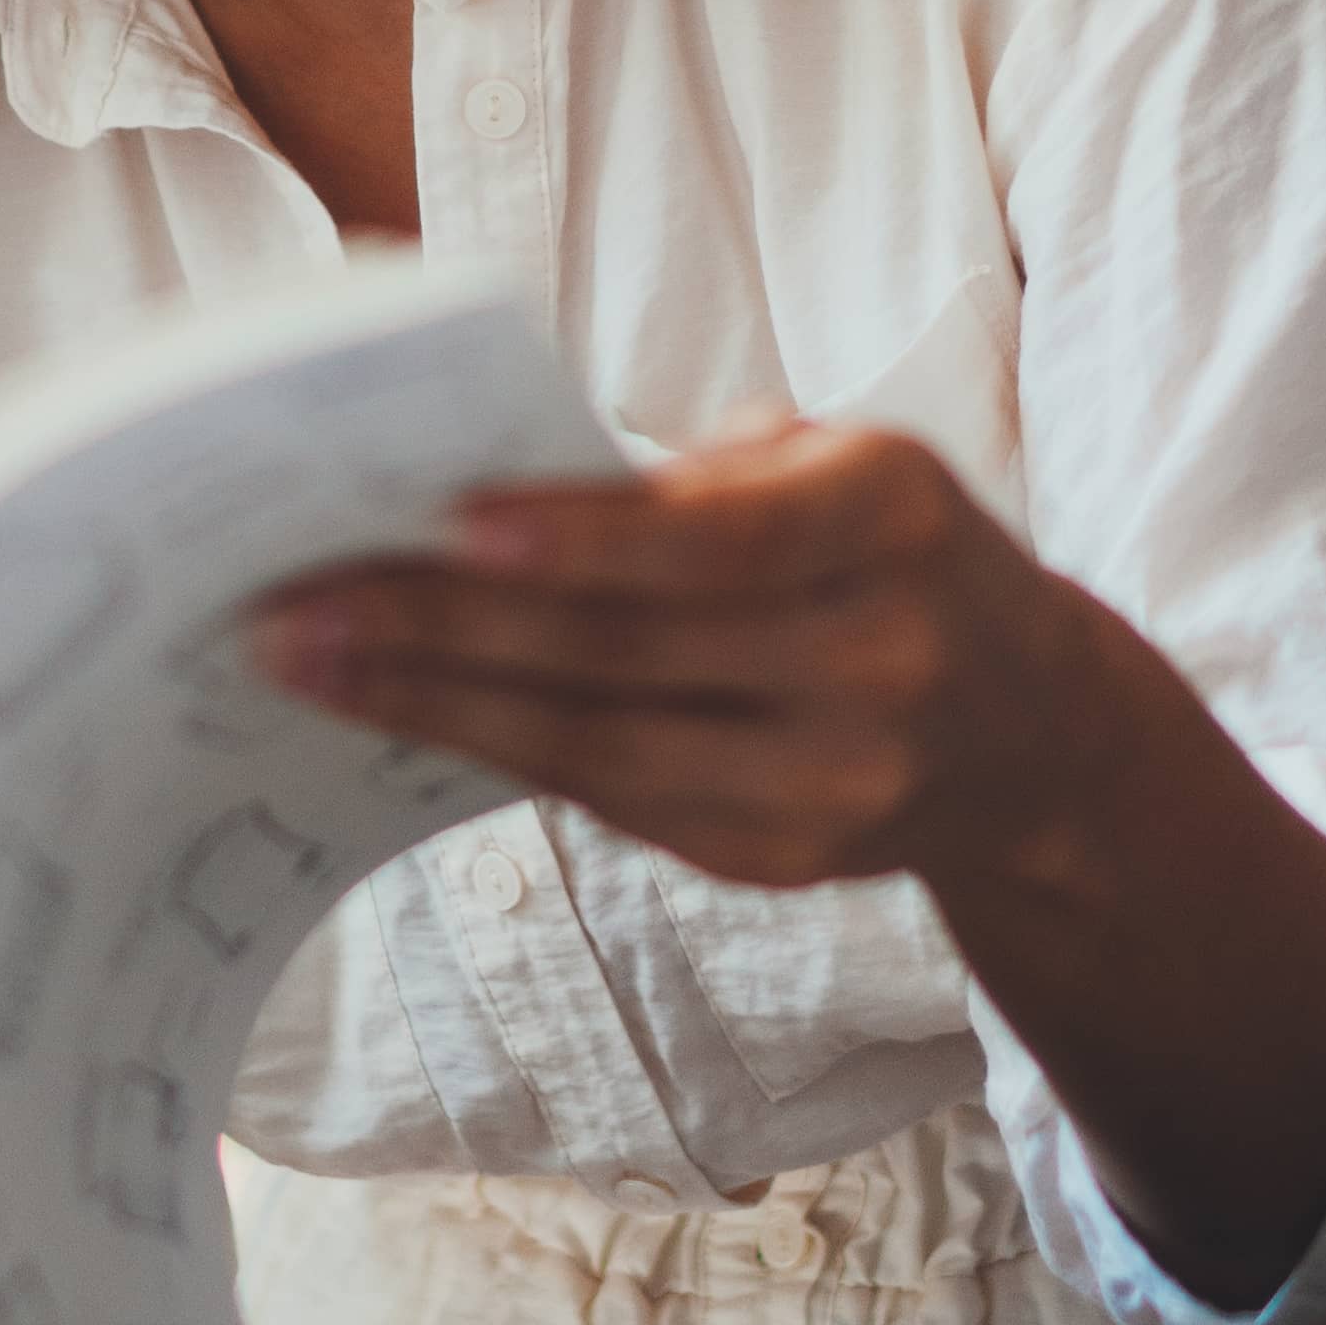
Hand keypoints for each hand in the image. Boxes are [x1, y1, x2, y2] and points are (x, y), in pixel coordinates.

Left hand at [239, 422, 1139, 902]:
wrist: (1032, 730)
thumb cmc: (889, 549)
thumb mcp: (842, 466)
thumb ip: (701, 476)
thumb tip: (486, 489)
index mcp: (892, 519)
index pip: (721, 539)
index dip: (585, 538)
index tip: (449, 520)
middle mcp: (875, 659)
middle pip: (629, 653)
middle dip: (443, 627)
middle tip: (294, 602)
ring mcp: (832, 781)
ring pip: (599, 749)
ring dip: (432, 705)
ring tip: (303, 663)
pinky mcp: (776, 858)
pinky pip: (609, 800)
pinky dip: (490, 750)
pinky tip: (392, 713)